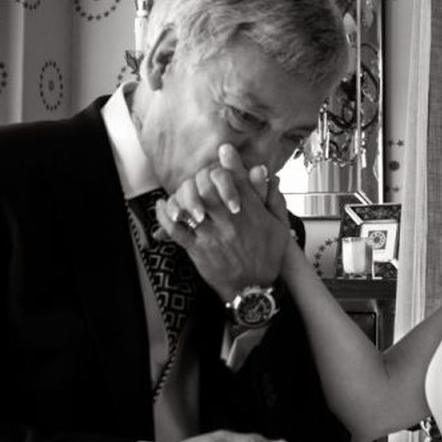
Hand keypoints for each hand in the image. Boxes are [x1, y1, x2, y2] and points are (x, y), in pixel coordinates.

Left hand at [154, 148, 291, 301]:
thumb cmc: (267, 258)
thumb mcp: (280, 227)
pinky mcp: (198, 250)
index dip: (229, 163)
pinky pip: (176, 228)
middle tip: (201, 178)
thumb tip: (268, 173)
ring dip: (184, 194)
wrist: (253, 291)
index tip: (223, 151)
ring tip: (183, 192)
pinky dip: (165, 215)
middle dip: (202, 178)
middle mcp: (231, 220)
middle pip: (209, 186)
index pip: (238, 180)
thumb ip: (274, 199)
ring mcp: (213, 235)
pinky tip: (162, 206)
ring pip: (191, 203)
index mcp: (252, 213)